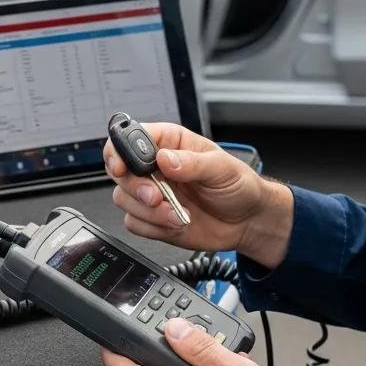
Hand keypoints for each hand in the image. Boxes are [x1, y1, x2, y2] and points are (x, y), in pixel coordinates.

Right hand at [103, 122, 292, 266]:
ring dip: (149, 212)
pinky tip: (176, 223)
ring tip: (177, 214)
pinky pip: (134, 223)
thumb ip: (193, 162)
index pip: (130, 138)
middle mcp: (155, 167)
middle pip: (119, 171)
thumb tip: (166, 159)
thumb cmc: (238, 186)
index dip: (119, 150)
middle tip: (158, 196)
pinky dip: (153, 228)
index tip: (123, 166)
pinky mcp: (152, 218)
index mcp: (169, 143)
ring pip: (123, 199)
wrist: (246, 221)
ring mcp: (151, 193)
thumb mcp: (222, 168)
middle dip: (136, 188)